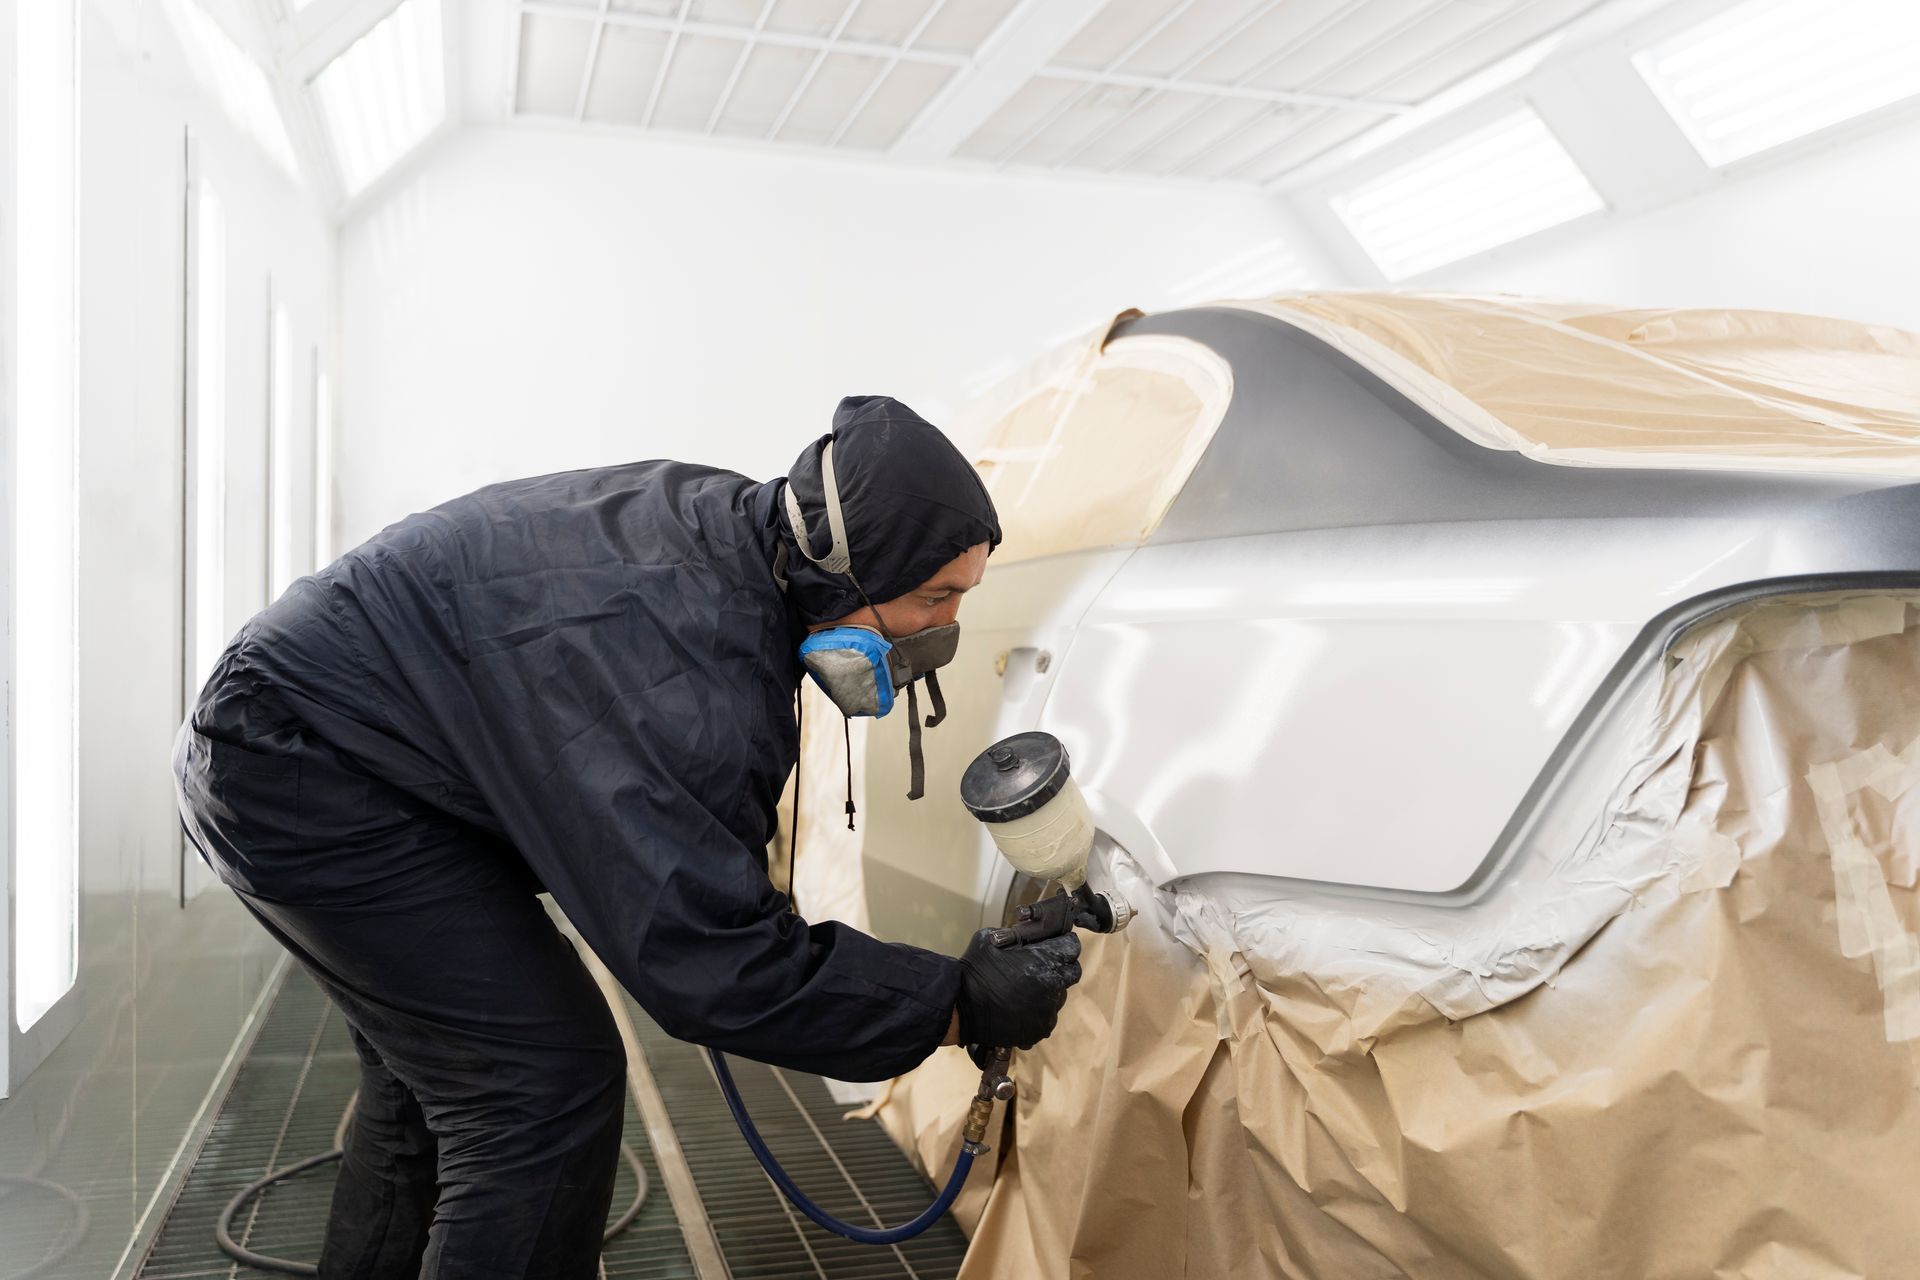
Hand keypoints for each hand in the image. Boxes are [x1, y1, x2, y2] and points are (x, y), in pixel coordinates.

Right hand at [954, 929, 1081, 1051]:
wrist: (960, 1008)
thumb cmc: (974, 969)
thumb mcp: (991, 938)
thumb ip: (1016, 934)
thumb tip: (1029, 931)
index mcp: (1043, 960)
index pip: (1072, 947)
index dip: (1063, 944)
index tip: (1055, 944)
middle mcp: (1051, 986)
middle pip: (1072, 972)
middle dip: (1060, 966)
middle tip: (1041, 965)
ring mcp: (1047, 1011)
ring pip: (1060, 996)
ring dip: (1049, 990)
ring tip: (1025, 989)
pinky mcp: (1039, 1030)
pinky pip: (1047, 1016)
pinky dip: (1038, 1011)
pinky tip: (1019, 1006)